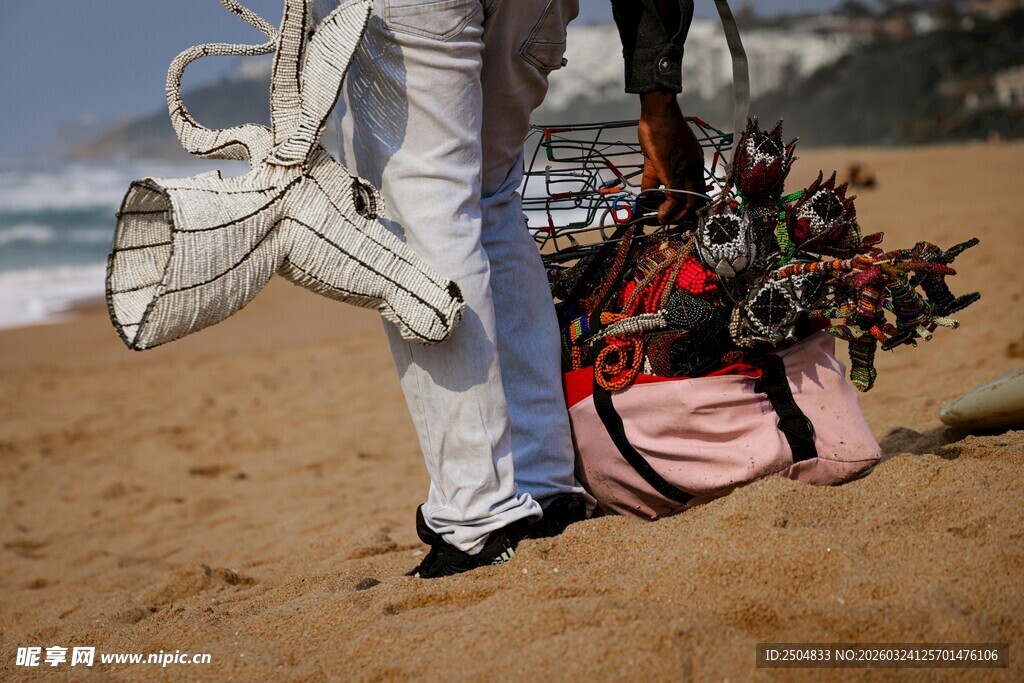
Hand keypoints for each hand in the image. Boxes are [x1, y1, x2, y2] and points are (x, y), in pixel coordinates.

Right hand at [638, 91, 705, 223]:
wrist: (658, 113)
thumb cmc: (658, 129)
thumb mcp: (658, 156)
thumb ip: (654, 177)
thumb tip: (646, 194)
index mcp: (694, 163)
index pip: (697, 190)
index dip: (688, 205)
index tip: (675, 211)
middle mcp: (695, 169)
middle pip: (697, 200)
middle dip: (684, 215)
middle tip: (669, 220)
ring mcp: (686, 171)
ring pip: (689, 203)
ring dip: (676, 217)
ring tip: (662, 220)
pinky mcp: (673, 173)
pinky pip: (674, 199)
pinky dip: (667, 211)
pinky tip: (658, 216)